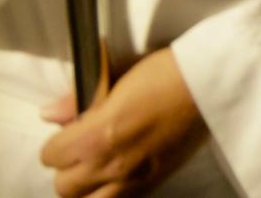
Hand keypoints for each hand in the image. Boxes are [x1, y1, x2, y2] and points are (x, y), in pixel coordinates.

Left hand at [39, 48, 207, 196]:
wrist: (212, 84)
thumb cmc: (166, 73)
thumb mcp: (118, 79)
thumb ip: (81, 103)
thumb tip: (49, 114)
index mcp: (97, 135)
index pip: (51, 156)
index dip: (58, 142)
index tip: (72, 131)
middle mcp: (111, 165)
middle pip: (64, 187)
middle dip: (69, 168)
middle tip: (83, 149)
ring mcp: (133, 179)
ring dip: (87, 188)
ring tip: (98, 167)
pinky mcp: (154, 183)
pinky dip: (111, 193)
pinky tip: (120, 174)